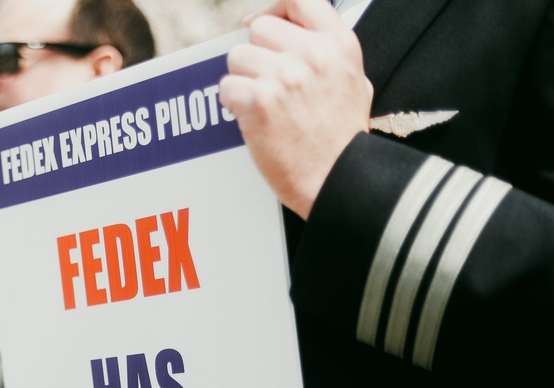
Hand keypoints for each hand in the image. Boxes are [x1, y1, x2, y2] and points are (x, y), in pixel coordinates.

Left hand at [219, 0, 372, 218]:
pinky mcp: (259, 101)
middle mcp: (312, 54)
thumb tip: (292, 28)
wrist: (337, 178)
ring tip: (261, 105)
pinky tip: (251, 120)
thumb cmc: (342, 138)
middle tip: (264, 82)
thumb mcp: (353, 81)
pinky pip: (226, 87)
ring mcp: (285, 76)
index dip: (273, 9)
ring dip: (242, 80)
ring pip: (238, 56)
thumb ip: (327, 52)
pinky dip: (232, 105)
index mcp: (338, 44)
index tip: (260, 24)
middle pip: (259, 28)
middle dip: (256, 54)